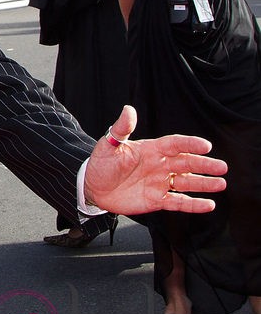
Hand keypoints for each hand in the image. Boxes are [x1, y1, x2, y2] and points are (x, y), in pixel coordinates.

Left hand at [84, 106, 226, 214]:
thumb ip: (121, 129)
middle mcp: (159, 165)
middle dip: (204, 165)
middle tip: (221, 167)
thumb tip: (129, 109)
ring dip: (203, 183)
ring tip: (221, 183)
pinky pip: (178, 202)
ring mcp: (159, 182)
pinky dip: (193, 204)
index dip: (190, 144)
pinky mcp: (157, 200)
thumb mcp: (109, 145)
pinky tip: (209, 204)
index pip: (174, 144)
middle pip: (186, 163)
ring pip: (186, 182)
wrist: (92, 187)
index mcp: (151, 150)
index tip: (205, 145)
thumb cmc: (101, 163)